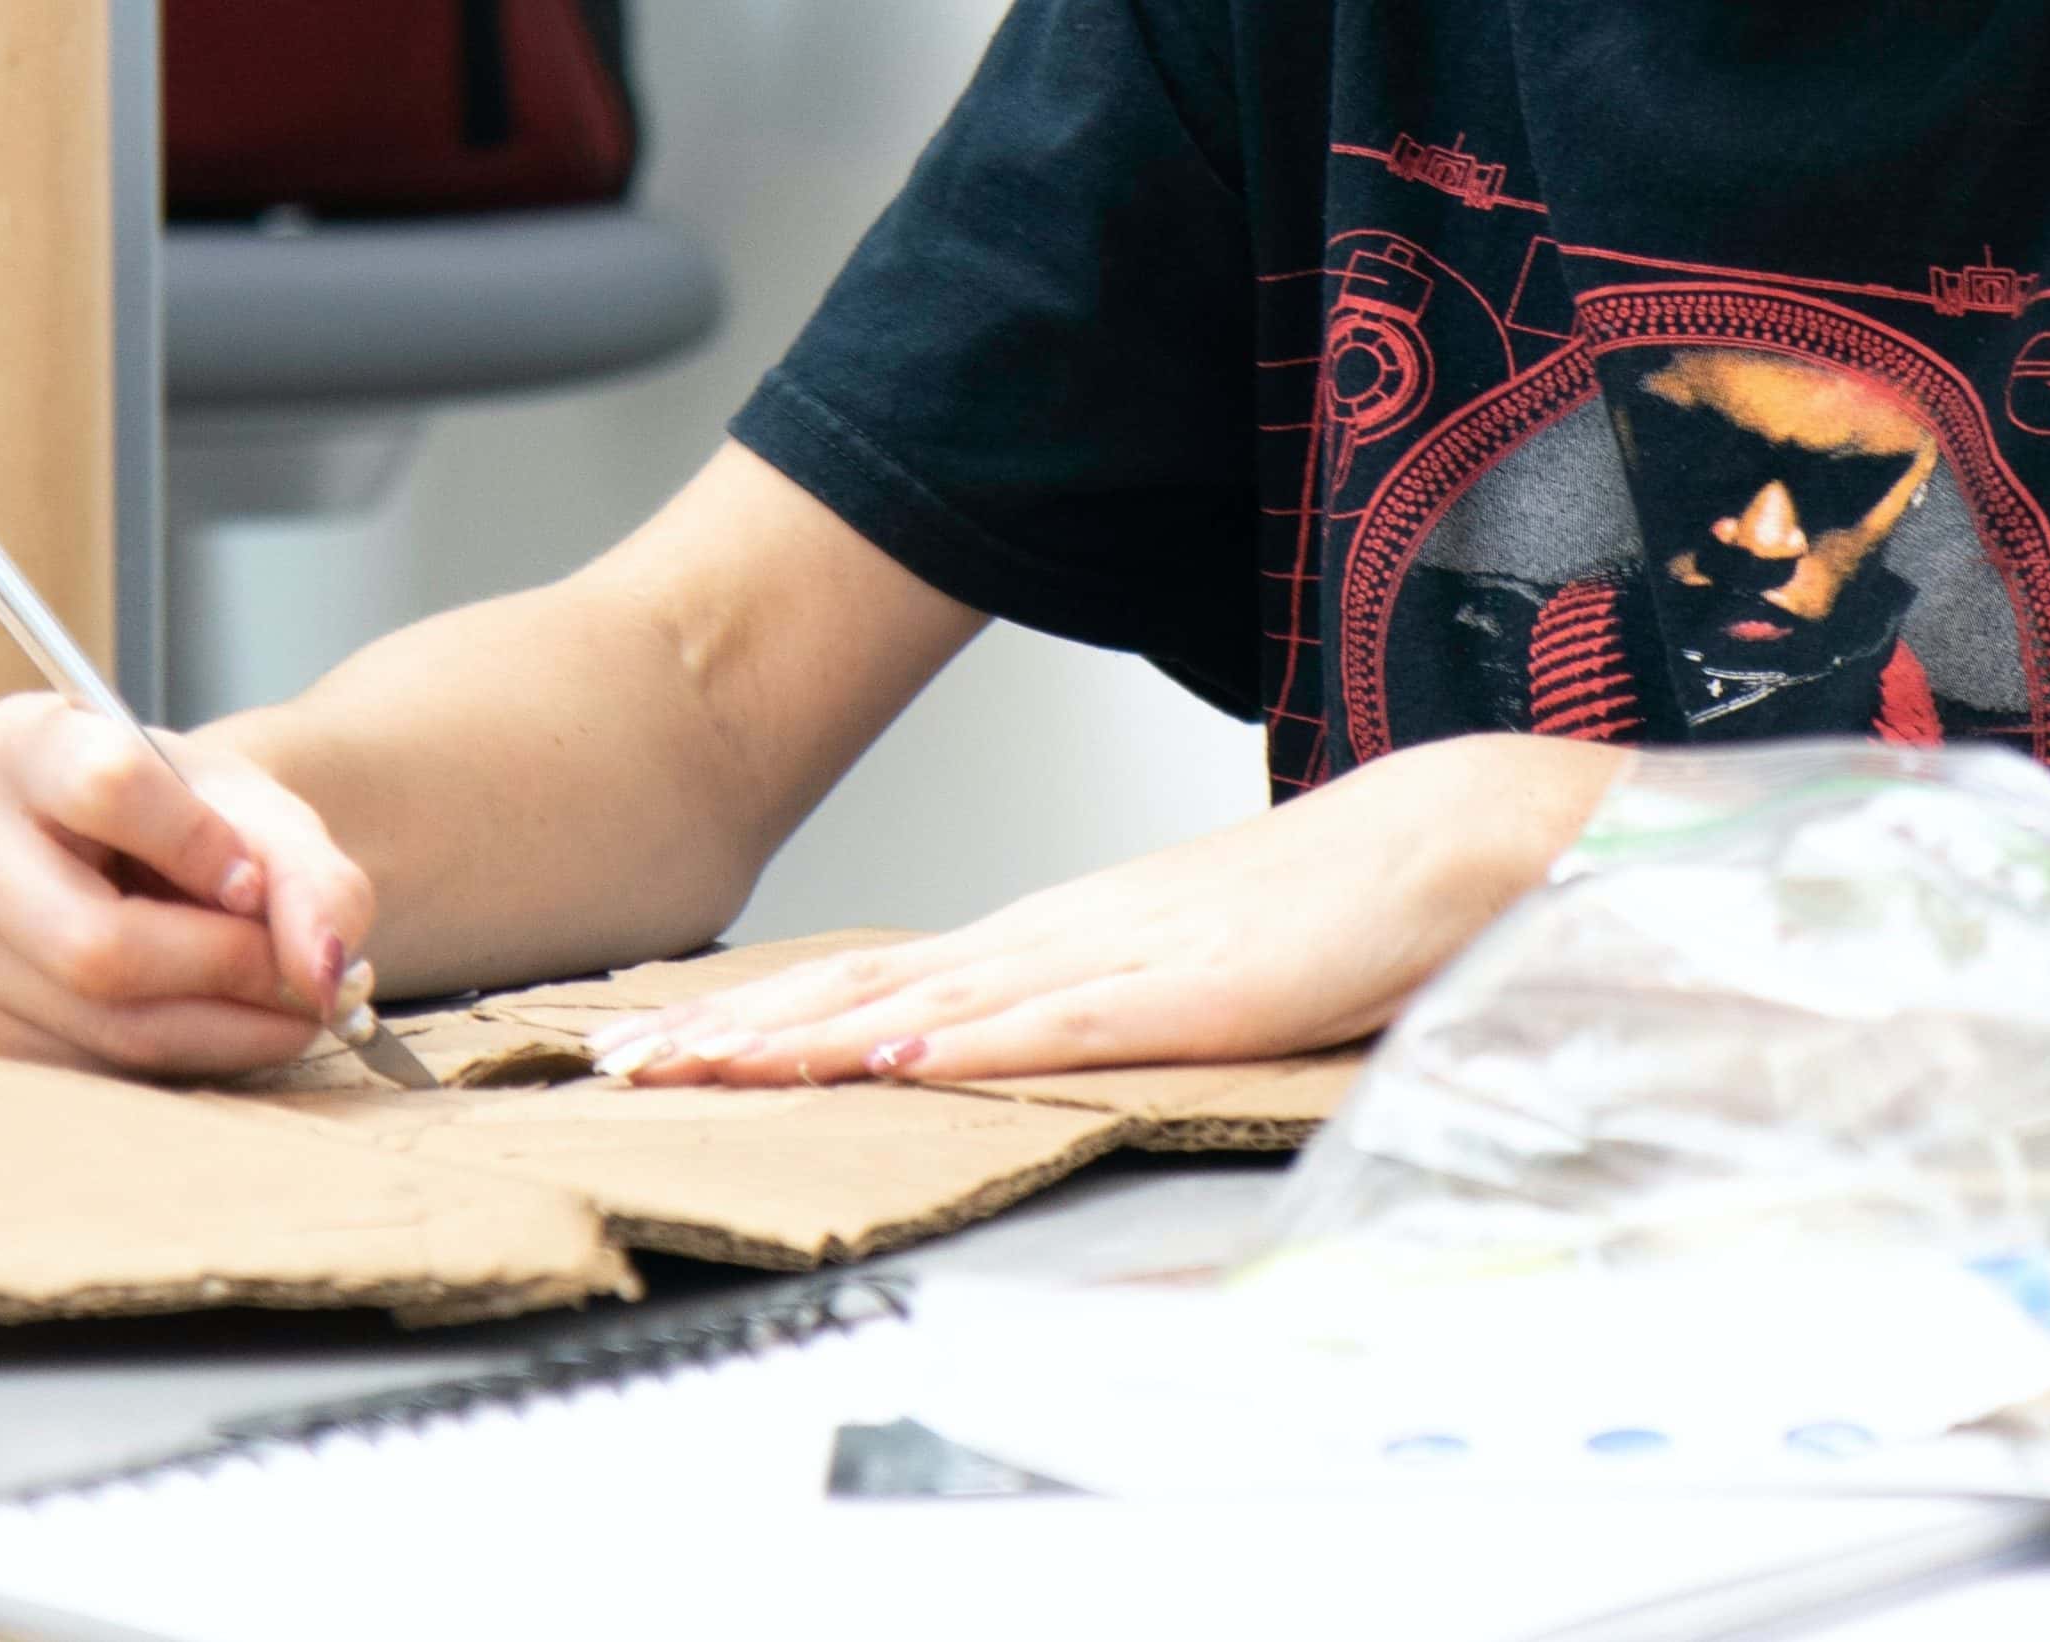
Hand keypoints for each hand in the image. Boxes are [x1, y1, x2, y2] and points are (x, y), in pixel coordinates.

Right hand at [0, 693, 374, 1075]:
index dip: (201, 844)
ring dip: (229, 1026)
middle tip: (296, 970)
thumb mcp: (269, 819)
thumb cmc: (202, 824)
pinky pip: (103, 1070)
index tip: (253, 877)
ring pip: (107, 1023)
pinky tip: (224, 1018)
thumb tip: (323, 972)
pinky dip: (194, 1056)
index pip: (107, 786)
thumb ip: (315, 880)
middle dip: (226, 967)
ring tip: (281, 997)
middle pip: (95, 941)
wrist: (161, 863)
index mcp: (20, 744)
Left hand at [591, 734, 1629, 1085]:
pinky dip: (965, 1043)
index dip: (750, 1018)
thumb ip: (1069, 1007)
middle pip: (857, 990)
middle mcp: (1045, 939)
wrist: (1437, 842)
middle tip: (612, 1065)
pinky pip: (1057, 1023)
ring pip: (923, 1003)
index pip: (862, 985)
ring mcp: (1110, 958)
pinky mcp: (1186, 991)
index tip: (654, 1046)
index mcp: (1037, 937)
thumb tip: (966, 1053)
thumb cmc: (1309, 910)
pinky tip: (891, 1059)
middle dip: (728, 1031)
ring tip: (696, 1066)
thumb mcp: (1160, 969)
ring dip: (803, 1039)